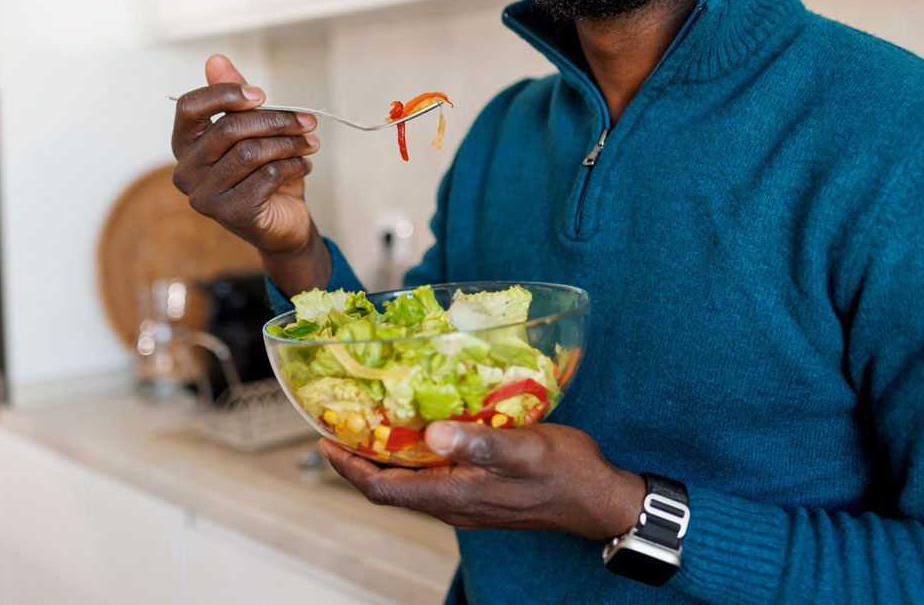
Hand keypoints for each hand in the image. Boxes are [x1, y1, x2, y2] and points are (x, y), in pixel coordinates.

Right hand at [170, 54, 329, 293]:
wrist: (283, 223)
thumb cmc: (263, 172)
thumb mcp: (253, 131)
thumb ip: (235, 98)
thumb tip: (215, 59)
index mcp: (185, 145)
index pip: (189, 107)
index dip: (224, 93)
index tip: (261, 94)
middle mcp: (186, 171)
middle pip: (229, 128)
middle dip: (276, 120)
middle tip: (308, 120)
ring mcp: (204, 197)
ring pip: (252, 152)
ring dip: (290, 143)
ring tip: (311, 143)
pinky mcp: (230, 214)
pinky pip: (267, 175)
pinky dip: (293, 166)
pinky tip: (304, 165)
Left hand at [319, 421, 644, 541]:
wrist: (599, 499)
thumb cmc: (566, 472)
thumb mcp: (524, 450)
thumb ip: (479, 442)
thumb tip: (433, 433)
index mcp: (455, 495)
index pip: (382, 488)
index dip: (348, 465)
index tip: (323, 437)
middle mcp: (454, 503)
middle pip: (389, 486)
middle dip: (359, 456)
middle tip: (339, 420)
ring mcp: (467, 500)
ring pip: (410, 481)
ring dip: (386, 454)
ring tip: (370, 419)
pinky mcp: (481, 492)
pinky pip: (433, 476)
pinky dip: (415, 454)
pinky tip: (422, 428)